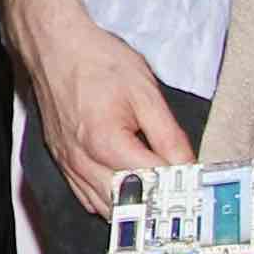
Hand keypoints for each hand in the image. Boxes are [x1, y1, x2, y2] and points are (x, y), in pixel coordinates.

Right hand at [1, 0, 193, 206]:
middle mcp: (82, 160)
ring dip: (132, 208)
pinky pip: (86, 197)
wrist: (56, 45)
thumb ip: (169, 136)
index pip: (152, 182)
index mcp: (106, 143)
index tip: (197, 188)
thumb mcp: (145, 93)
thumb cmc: (97, 62)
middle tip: (182, 198)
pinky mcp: (61, 161)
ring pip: (105, 208)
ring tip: (157, 198)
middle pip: (128, 204)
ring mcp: (68, 163)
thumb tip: (189, 167)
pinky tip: (126, 191)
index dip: (179, 187)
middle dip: (157, 203)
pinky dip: (108, 202)